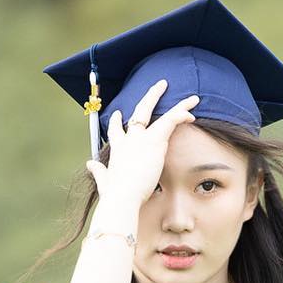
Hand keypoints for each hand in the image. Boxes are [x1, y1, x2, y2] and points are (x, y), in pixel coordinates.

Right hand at [85, 78, 199, 221]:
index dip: (116, 121)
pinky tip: (191, 113)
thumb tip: (90, 165)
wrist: (122, 195)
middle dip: (150, 97)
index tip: (117, 114)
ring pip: (160, 112)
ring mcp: (141, 137)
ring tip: (192, 99)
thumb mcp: (104, 180)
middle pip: (139, 112)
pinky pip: (170, 120)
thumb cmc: (114, 193)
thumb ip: (98, 171)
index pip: (116, 130)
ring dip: (177, 105)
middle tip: (159, 87)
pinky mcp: (154, 140)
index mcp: (118, 148)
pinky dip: (180, 114)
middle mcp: (129, 138)